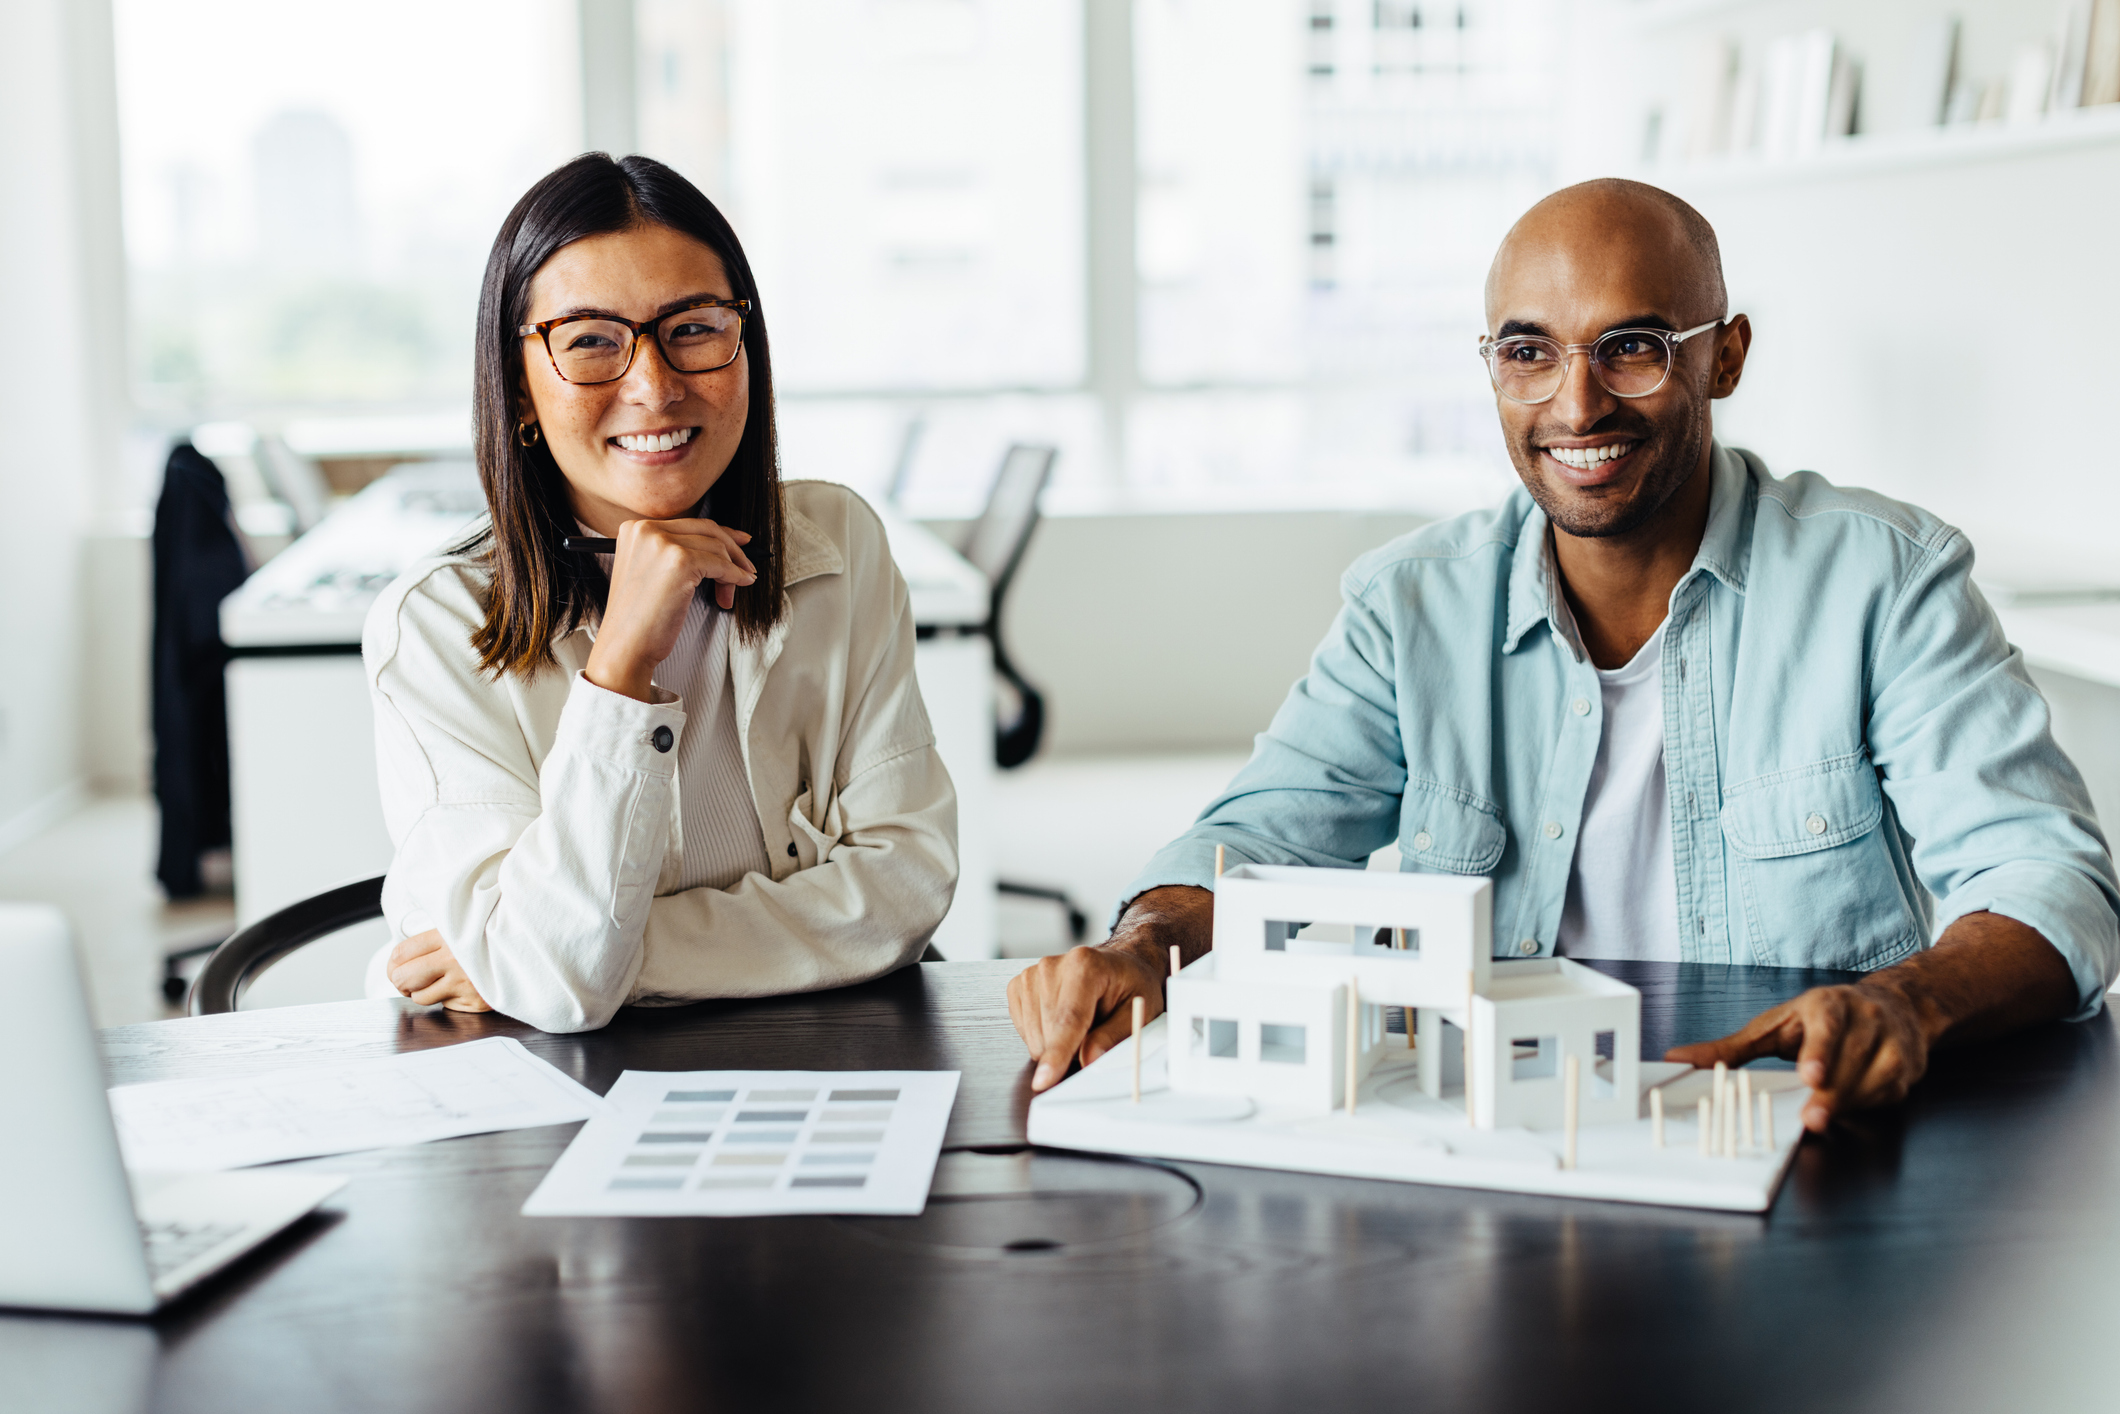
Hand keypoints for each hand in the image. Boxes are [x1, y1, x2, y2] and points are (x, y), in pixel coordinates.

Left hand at [386, 929, 492, 1011]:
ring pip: (420, 997)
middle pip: (403, 978)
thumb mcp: (464, 925)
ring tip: (436, 983)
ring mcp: (465, 983)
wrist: (530, 951)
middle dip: (400, 982)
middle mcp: (455, 959)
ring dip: (423, 993)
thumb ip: (437, 936)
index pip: (401, 953)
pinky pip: (446, 1006)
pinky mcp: (475, 1002)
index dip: (393, 964)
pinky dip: (448, 999)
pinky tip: (461, 987)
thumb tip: (401, 957)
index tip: (397, 967)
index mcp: (449, 935)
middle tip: (407, 981)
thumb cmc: (493, 936)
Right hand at [585, 516, 756, 700]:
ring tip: (729, 594)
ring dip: (732, 571)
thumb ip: (674, 553)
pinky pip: (721, 564)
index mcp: (635, 529)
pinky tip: (739, 586)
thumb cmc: (639, 619)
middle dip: (732, 551)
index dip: (720, 534)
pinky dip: (735, 576)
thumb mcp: (650, 573)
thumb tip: (721, 544)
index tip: (739, 542)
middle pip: (706, 530)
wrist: (626, 646)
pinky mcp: (680, 562)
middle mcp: (645, 530)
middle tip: (747, 568)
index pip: (689, 523)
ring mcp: (662, 543)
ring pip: (716, 547)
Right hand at [1006, 884, 1212, 1091]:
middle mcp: (1052, 966)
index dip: (1056, 1054)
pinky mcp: (1018, 986)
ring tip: (1080, 1025)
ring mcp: (1031, 975)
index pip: (1067, 1019)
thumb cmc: (1129, 984)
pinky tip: (1060, 1023)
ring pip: (1032, 1036)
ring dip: (1055, 1044)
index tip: (1045, 1080)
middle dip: (1069, 1051)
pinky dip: (1041, 1037)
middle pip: (1048, 1032)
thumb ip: (1113, 1037)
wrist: (1118, 965)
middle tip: (1094, 1035)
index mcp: (1085, 965)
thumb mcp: (1136, 1011)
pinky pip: (1023, 1030)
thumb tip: (1089, 1059)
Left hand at [1666, 912, 2077, 1133]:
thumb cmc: (1818, 1019)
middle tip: (1810, 1117)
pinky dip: (1865, 1106)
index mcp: (1829, 1004)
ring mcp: (1893, 1042)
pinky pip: (1887, 1093)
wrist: (1891, 1006)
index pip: (1828, 1026)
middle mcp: (1867, 1019)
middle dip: (1830, 1092)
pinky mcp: (1907, 1069)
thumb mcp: (1772, 1026)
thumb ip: (1729, 1048)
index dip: (1820, 1051)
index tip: (1810, 1075)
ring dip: (1847, 1102)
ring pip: (1873, 1079)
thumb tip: (1676, 1059)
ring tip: (1820, 1117)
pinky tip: (1846, 1108)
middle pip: (1851, 1060)